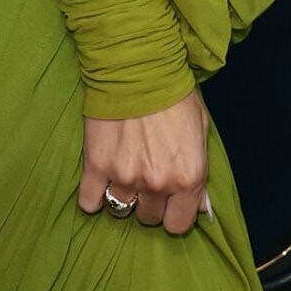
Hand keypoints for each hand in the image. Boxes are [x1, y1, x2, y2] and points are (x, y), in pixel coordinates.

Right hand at [80, 88, 210, 234]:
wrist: (137, 65)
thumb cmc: (173, 93)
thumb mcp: (200, 130)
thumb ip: (200, 172)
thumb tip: (198, 205)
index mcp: (187, 177)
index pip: (178, 225)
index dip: (173, 213)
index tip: (168, 201)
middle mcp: (157, 183)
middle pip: (149, 218)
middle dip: (149, 202)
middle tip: (145, 177)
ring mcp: (124, 176)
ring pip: (121, 210)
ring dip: (123, 195)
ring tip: (123, 173)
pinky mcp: (96, 165)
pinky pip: (89, 201)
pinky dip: (92, 196)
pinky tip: (98, 183)